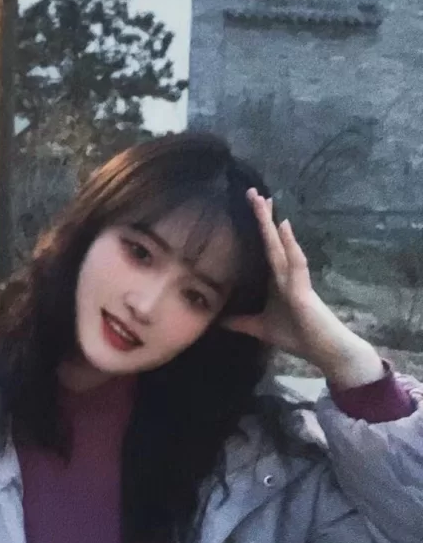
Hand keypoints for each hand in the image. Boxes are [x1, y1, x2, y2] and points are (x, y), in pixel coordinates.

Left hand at [220, 190, 383, 385]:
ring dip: (271, 224)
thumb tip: (218, 321)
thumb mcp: (260, 328)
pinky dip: (289, 244)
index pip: (263, 248)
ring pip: (280, 246)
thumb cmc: (297, 336)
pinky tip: (284, 226)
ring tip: (264, 201)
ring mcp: (295, 279)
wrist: (324, 350)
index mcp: (275, 280)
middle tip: (251, 191)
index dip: (256, 228)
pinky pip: (296, 262)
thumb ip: (241, 322)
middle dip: (261, 217)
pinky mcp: (303, 289)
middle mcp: (285, 273)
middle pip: (270, 240)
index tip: (247, 206)